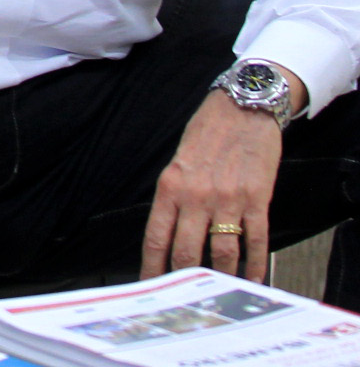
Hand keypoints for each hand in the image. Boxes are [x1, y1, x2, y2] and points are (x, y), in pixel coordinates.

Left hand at [140, 84, 297, 280]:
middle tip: (184, 299)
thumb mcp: (178, 161)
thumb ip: (173, 195)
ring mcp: (228, 200)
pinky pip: (256, 241)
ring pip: (222, 253)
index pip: (156, 237)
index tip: (150, 286)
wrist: (242, 108)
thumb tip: (169, 231)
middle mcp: (196, 197)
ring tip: (219, 294)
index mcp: (170, 187)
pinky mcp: (257, 200)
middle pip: (186, 252)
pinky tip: (253, 279)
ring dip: (221, 278)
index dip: (152, 266)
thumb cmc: (207, 132)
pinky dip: (255, 265)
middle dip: (184, 280)